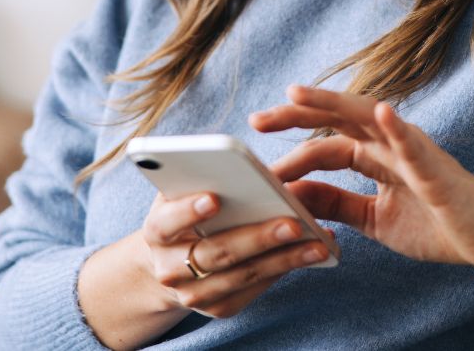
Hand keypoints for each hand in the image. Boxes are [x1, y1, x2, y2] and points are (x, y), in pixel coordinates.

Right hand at [134, 189, 332, 317]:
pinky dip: (283, 270)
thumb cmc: (186, 211)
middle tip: (292, 223)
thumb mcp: (184, 190)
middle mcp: (169, 268)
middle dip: (257, 237)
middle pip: (216, 252)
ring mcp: (194, 293)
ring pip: (242, 275)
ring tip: (316, 243)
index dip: (188, 211)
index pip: (167, 222)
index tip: (214, 198)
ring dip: (283, 259)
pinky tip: (309, 255)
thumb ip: (202, 177)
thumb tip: (246, 166)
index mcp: (157, 231)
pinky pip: (254, 290)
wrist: (174, 259)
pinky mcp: (219, 307)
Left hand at [249, 84, 473, 273]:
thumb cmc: (440, 224)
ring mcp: (414, 151)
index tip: (255, 151)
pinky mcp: (437, 169)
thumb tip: (294, 195)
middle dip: (297, 115)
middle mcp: (391, 144)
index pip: (325, 143)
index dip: (291, 146)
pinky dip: (398, 127)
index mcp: (376, 156)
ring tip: (298, 94)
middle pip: (337, 119)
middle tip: (256, 118)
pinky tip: (382, 112)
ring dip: (333, 104)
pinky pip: (415, 144)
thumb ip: (338, 203)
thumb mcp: (375, 218)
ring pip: (369, 118)